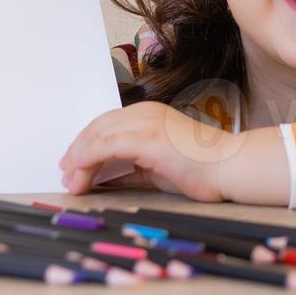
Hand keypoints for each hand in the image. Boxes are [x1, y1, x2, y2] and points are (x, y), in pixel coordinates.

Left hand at [59, 102, 242, 202]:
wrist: (230, 167)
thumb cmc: (202, 170)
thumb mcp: (157, 168)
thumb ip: (131, 170)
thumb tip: (105, 180)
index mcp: (149, 115)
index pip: (106, 125)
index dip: (84, 144)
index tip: (72, 165)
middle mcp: (145, 113)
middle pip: (97, 127)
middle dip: (76, 151)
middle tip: (65, 174)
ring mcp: (147, 123)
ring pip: (97, 136)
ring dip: (78, 159)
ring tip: (71, 181)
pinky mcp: (148, 138)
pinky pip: (107, 145)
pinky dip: (88, 159)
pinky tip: (80, 174)